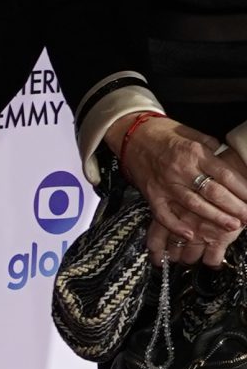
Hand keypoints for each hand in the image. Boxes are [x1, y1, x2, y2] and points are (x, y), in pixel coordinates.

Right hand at [124, 117, 246, 267]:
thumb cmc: (165, 134)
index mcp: (195, 153)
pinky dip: (176, 225)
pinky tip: (190, 235)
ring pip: (193, 204)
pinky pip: (163, 213)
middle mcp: (181, 169)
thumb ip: (211, 148)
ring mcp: (165, 184)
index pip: (225, 175)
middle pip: (213, 192)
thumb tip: (227, 159)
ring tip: (232, 226)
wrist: (132, 135)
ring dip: (214, 217)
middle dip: (234, 207)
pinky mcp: (152, 194)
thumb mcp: (193, 134)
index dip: (242, 189)